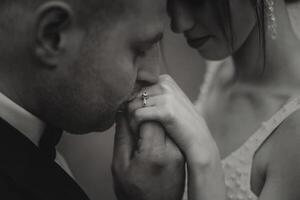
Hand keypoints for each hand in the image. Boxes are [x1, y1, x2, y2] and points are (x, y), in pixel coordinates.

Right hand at [112, 113, 184, 199]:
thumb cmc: (134, 191)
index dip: (136, 112)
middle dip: (146, 115)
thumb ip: (122, 136)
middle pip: (161, 118)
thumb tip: (123, 110)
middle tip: (134, 124)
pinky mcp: (183, 154)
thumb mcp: (120, 165)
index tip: (128, 120)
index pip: (150, 116)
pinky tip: (151, 138)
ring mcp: (181, 153)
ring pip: (168, 124)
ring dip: (154, 121)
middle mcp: (173, 151)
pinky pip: (172, 133)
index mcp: (156, 153)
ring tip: (142, 132)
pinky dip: (161, 130)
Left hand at [127, 75, 224, 199]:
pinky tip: (140, 134)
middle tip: (134, 126)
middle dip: (130, 112)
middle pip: (132, 96)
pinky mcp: (165, 110)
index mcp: (165, 80)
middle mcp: (165, 84)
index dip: (132, 103)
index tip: (136, 118)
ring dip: (131, 120)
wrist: (198, 140)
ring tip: (137, 131)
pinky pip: (137, 115)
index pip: (135, 88)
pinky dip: (134, 126)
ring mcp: (166, 96)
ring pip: (132, 105)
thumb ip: (152, 95)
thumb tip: (129, 94)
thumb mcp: (168, 103)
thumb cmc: (180, 124)